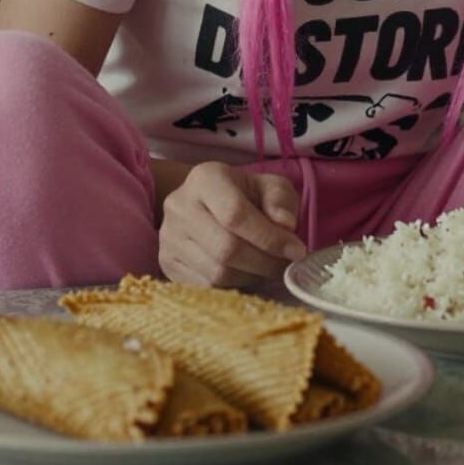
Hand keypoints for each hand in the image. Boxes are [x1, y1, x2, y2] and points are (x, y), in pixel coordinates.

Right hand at [158, 162, 306, 286]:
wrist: (208, 203)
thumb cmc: (246, 193)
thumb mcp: (270, 186)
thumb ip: (281, 201)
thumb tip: (285, 225)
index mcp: (205, 178)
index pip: (236, 214)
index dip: (269, 237)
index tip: (297, 251)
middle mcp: (179, 206)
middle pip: (226, 248)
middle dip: (264, 262)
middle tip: (286, 265)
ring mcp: (169, 237)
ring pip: (216, 272)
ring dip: (252, 276)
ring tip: (269, 267)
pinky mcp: (166, 263)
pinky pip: (205, 286)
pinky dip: (234, 285)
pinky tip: (248, 272)